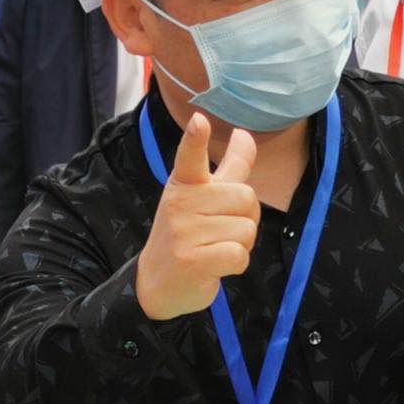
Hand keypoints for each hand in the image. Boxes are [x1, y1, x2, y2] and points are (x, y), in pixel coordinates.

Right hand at [135, 113, 257, 320]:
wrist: (157, 283)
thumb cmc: (188, 233)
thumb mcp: (203, 196)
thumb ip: (229, 167)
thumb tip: (245, 134)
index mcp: (184, 184)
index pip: (189, 157)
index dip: (195, 139)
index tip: (199, 121)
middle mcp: (181, 204)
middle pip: (246, 198)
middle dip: (246, 218)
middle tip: (222, 230)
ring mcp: (184, 233)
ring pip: (246, 229)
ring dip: (241, 244)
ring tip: (215, 248)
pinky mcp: (192, 261)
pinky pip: (239, 255)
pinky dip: (237, 264)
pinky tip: (217, 265)